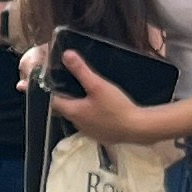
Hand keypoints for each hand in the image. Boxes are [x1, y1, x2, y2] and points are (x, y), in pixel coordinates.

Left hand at [48, 45, 174, 149]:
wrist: (137, 128)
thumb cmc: (115, 107)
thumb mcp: (98, 85)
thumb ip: (81, 70)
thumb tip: (66, 55)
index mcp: (73, 112)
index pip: (55, 102)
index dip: (57, 91)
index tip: (64, 81)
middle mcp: (77, 124)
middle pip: (67, 110)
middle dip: (70, 98)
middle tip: (79, 86)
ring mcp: (89, 133)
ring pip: (80, 118)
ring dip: (82, 108)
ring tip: (92, 96)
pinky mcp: (101, 136)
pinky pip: (92, 124)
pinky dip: (94, 116)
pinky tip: (104, 109)